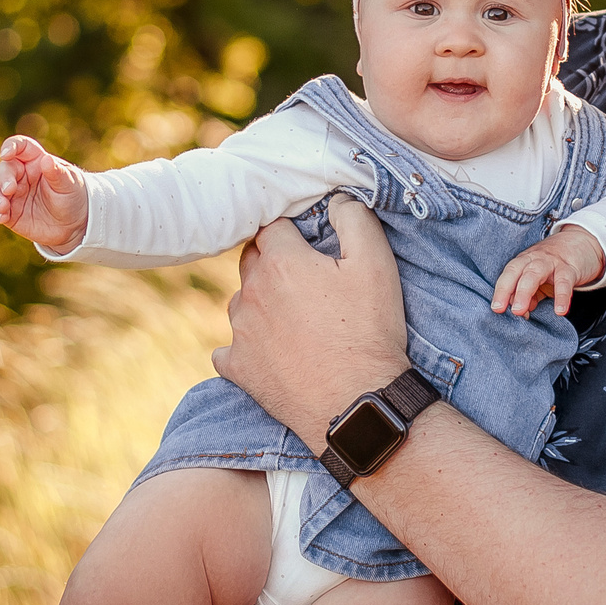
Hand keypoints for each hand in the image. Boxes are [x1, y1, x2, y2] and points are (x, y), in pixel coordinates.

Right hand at [0, 135, 86, 252]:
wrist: (74, 223)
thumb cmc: (72, 196)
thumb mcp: (69, 183)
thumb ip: (57, 172)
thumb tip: (47, 159)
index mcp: (35, 161)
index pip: (20, 147)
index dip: (10, 146)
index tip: (6, 154)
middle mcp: (21, 175)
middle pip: (4, 169)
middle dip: (3, 178)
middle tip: (10, 189)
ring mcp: (13, 194)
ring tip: (3, 207)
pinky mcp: (10, 212)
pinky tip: (2, 217)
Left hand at [215, 196, 408, 437]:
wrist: (356, 403)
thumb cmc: (369, 332)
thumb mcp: (377, 264)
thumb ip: (355, 219)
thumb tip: (338, 200)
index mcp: (281, 263)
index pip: (273, 227)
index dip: (293, 230)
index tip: (310, 243)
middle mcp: (251, 293)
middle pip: (251, 259)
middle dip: (273, 260)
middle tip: (305, 278)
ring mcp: (240, 333)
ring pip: (240, 302)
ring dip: (259, 301)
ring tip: (293, 318)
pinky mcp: (238, 369)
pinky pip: (228, 349)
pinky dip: (244, 346)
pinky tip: (267, 351)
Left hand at [492, 223, 605, 318]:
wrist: (582, 243)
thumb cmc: (554, 264)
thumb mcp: (539, 279)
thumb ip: (529, 295)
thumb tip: (521, 313)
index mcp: (523, 262)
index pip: (508, 274)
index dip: (500, 291)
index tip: (496, 308)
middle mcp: (534, 260)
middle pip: (516, 271)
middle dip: (508, 290)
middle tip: (507, 310)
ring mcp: (551, 262)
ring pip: (535, 274)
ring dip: (525, 292)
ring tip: (523, 312)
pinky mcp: (570, 268)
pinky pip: (564, 282)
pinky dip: (562, 297)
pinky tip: (560, 311)